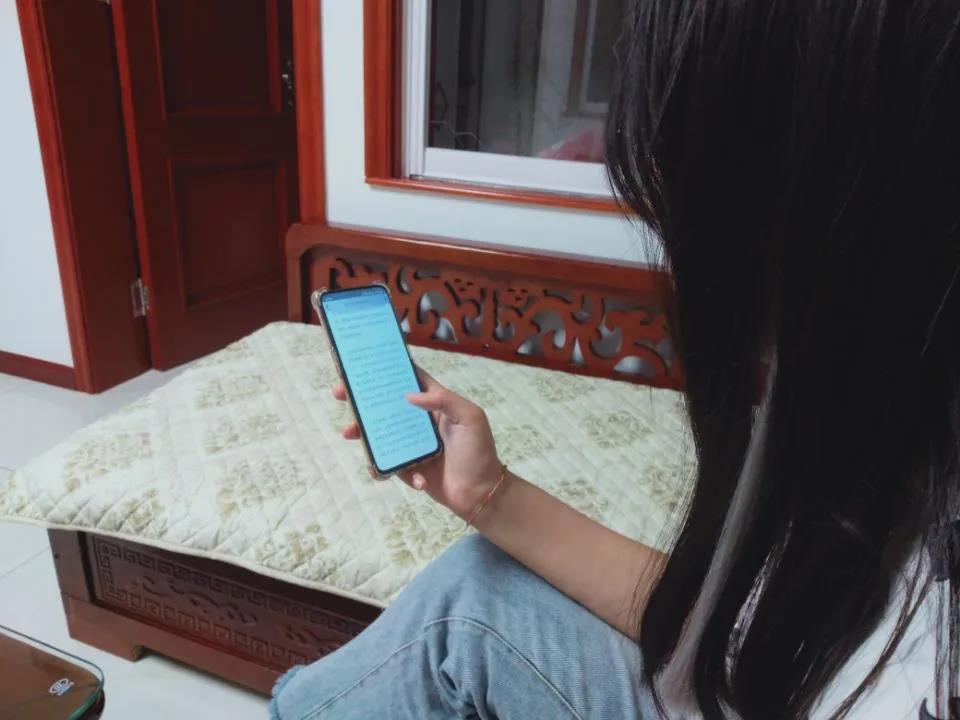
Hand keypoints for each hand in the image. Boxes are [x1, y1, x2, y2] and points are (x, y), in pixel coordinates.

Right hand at [332, 370, 502, 519]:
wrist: (480, 493)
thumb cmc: (478, 451)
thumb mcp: (470, 417)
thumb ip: (443, 400)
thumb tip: (410, 396)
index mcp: (435, 403)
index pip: (409, 380)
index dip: (387, 371)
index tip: (363, 366)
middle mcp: (420, 421)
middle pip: (386, 406)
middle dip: (362, 400)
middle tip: (340, 394)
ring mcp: (412, 444)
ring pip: (379, 435)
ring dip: (363, 434)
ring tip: (349, 433)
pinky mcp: (407, 467)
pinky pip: (389, 465)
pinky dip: (392, 471)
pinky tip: (415, 479)